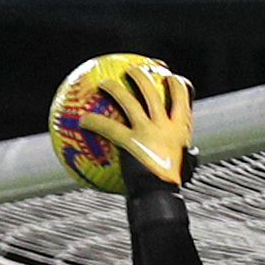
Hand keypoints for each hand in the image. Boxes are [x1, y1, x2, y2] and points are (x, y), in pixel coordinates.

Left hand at [74, 65, 193, 187]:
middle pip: (154, 91)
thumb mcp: (180, 163)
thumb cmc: (168, 185)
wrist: (161, 194)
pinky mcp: (131, 141)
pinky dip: (94, 121)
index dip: (177, 82)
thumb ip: (178, 152)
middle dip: (142, 76)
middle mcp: (167, 123)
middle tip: (131, 70)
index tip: (168, 76)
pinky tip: (81, 120)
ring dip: (115, 88)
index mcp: (182, 126)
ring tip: (103, 83)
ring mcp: (149, 130)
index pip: (183, 95)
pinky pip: (108, 127)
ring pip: (130, 101)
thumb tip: (180, 154)